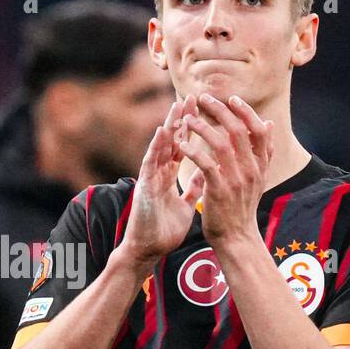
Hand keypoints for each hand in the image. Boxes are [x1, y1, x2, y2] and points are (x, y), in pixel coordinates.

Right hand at [116, 94, 205, 270]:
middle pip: (172, 141)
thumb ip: (193, 189)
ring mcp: (150, 178)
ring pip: (161, 147)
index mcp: (168, 177)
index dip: (192, 129)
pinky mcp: (144, 187)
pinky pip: (151, 164)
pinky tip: (163, 132)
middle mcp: (158, 173)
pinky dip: (157, 147)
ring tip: (178, 105)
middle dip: (182, 119)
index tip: (203, 110)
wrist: (147, 251)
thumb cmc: (163, 231)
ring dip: (169, 126)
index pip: (183, 147)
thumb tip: (205, 174)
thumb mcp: (185, 206)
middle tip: (193, 97)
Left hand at [175, 92, 274, 243]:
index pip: (259, 130)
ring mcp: (236, 179)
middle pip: (239, 130)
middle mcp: (251, 169)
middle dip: (221, 111)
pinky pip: (205, 163)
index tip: (232, 98)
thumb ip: (263, 151)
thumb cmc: (242, 206)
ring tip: (189, 119)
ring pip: (221, 143)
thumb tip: (269, 123)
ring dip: (203, 127)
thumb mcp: (258, 177)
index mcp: (261, 165)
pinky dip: (193, 151)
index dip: (246, 111)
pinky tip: (182, 144)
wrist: (236, 237)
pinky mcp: (219, 190)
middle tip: (205, 99)